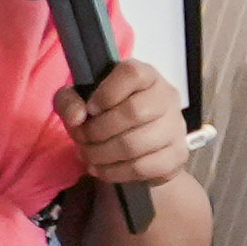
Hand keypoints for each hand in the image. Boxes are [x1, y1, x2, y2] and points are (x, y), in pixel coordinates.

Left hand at [63, 51, 188, 190]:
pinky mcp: (177, 155)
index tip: (89, 109)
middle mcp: (166, 97)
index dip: (106, 94)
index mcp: (146, 76)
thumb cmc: (107, 114)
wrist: (138, 146)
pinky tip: (102, 169)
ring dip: (102, 154)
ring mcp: (176, 127)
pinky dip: (115, 171)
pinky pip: (143, 167)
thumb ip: (69, 101)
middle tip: (82, 139)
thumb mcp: (80, 100)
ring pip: (136, 144)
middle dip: (98, 130)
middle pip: (134, 112)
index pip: (132, 74)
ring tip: (88, 156)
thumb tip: (77, 118)